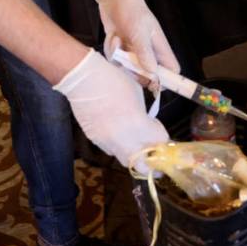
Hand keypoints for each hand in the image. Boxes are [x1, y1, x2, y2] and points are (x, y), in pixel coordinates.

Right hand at [54, 49, 168, 167]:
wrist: (84, 79)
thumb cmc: (114, 80)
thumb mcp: (137, 94)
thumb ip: (145, 115)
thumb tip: (147, 125)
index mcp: (138, 125)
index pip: (160, 143)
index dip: (163, 140)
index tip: (161, 134)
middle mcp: (123, 140)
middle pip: (143, 166)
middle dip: (152, 162)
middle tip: (155, 154)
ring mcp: (107, 142)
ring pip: (126, 159)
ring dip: (134, 154)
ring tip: (135, 141)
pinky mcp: (94, 140)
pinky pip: (111, 149)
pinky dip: (118, 145)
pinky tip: (117, 131)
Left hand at [95, 0, 179, 76]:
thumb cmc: (131, 11)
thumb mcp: (139, 32)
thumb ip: (146, 54)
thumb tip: (154, 74)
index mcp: (159, 47)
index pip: (171, 69)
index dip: (167, 80)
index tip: (156, 87)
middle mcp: (149, 52)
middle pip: (149, 75)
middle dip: (136, 72)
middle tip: (128, 60)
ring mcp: (134, 52)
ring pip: (130, 70)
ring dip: (122, 61)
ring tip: (119, 41)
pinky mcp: (121, 50)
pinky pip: (118, 62)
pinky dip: (113, 53)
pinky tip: (114, 38)